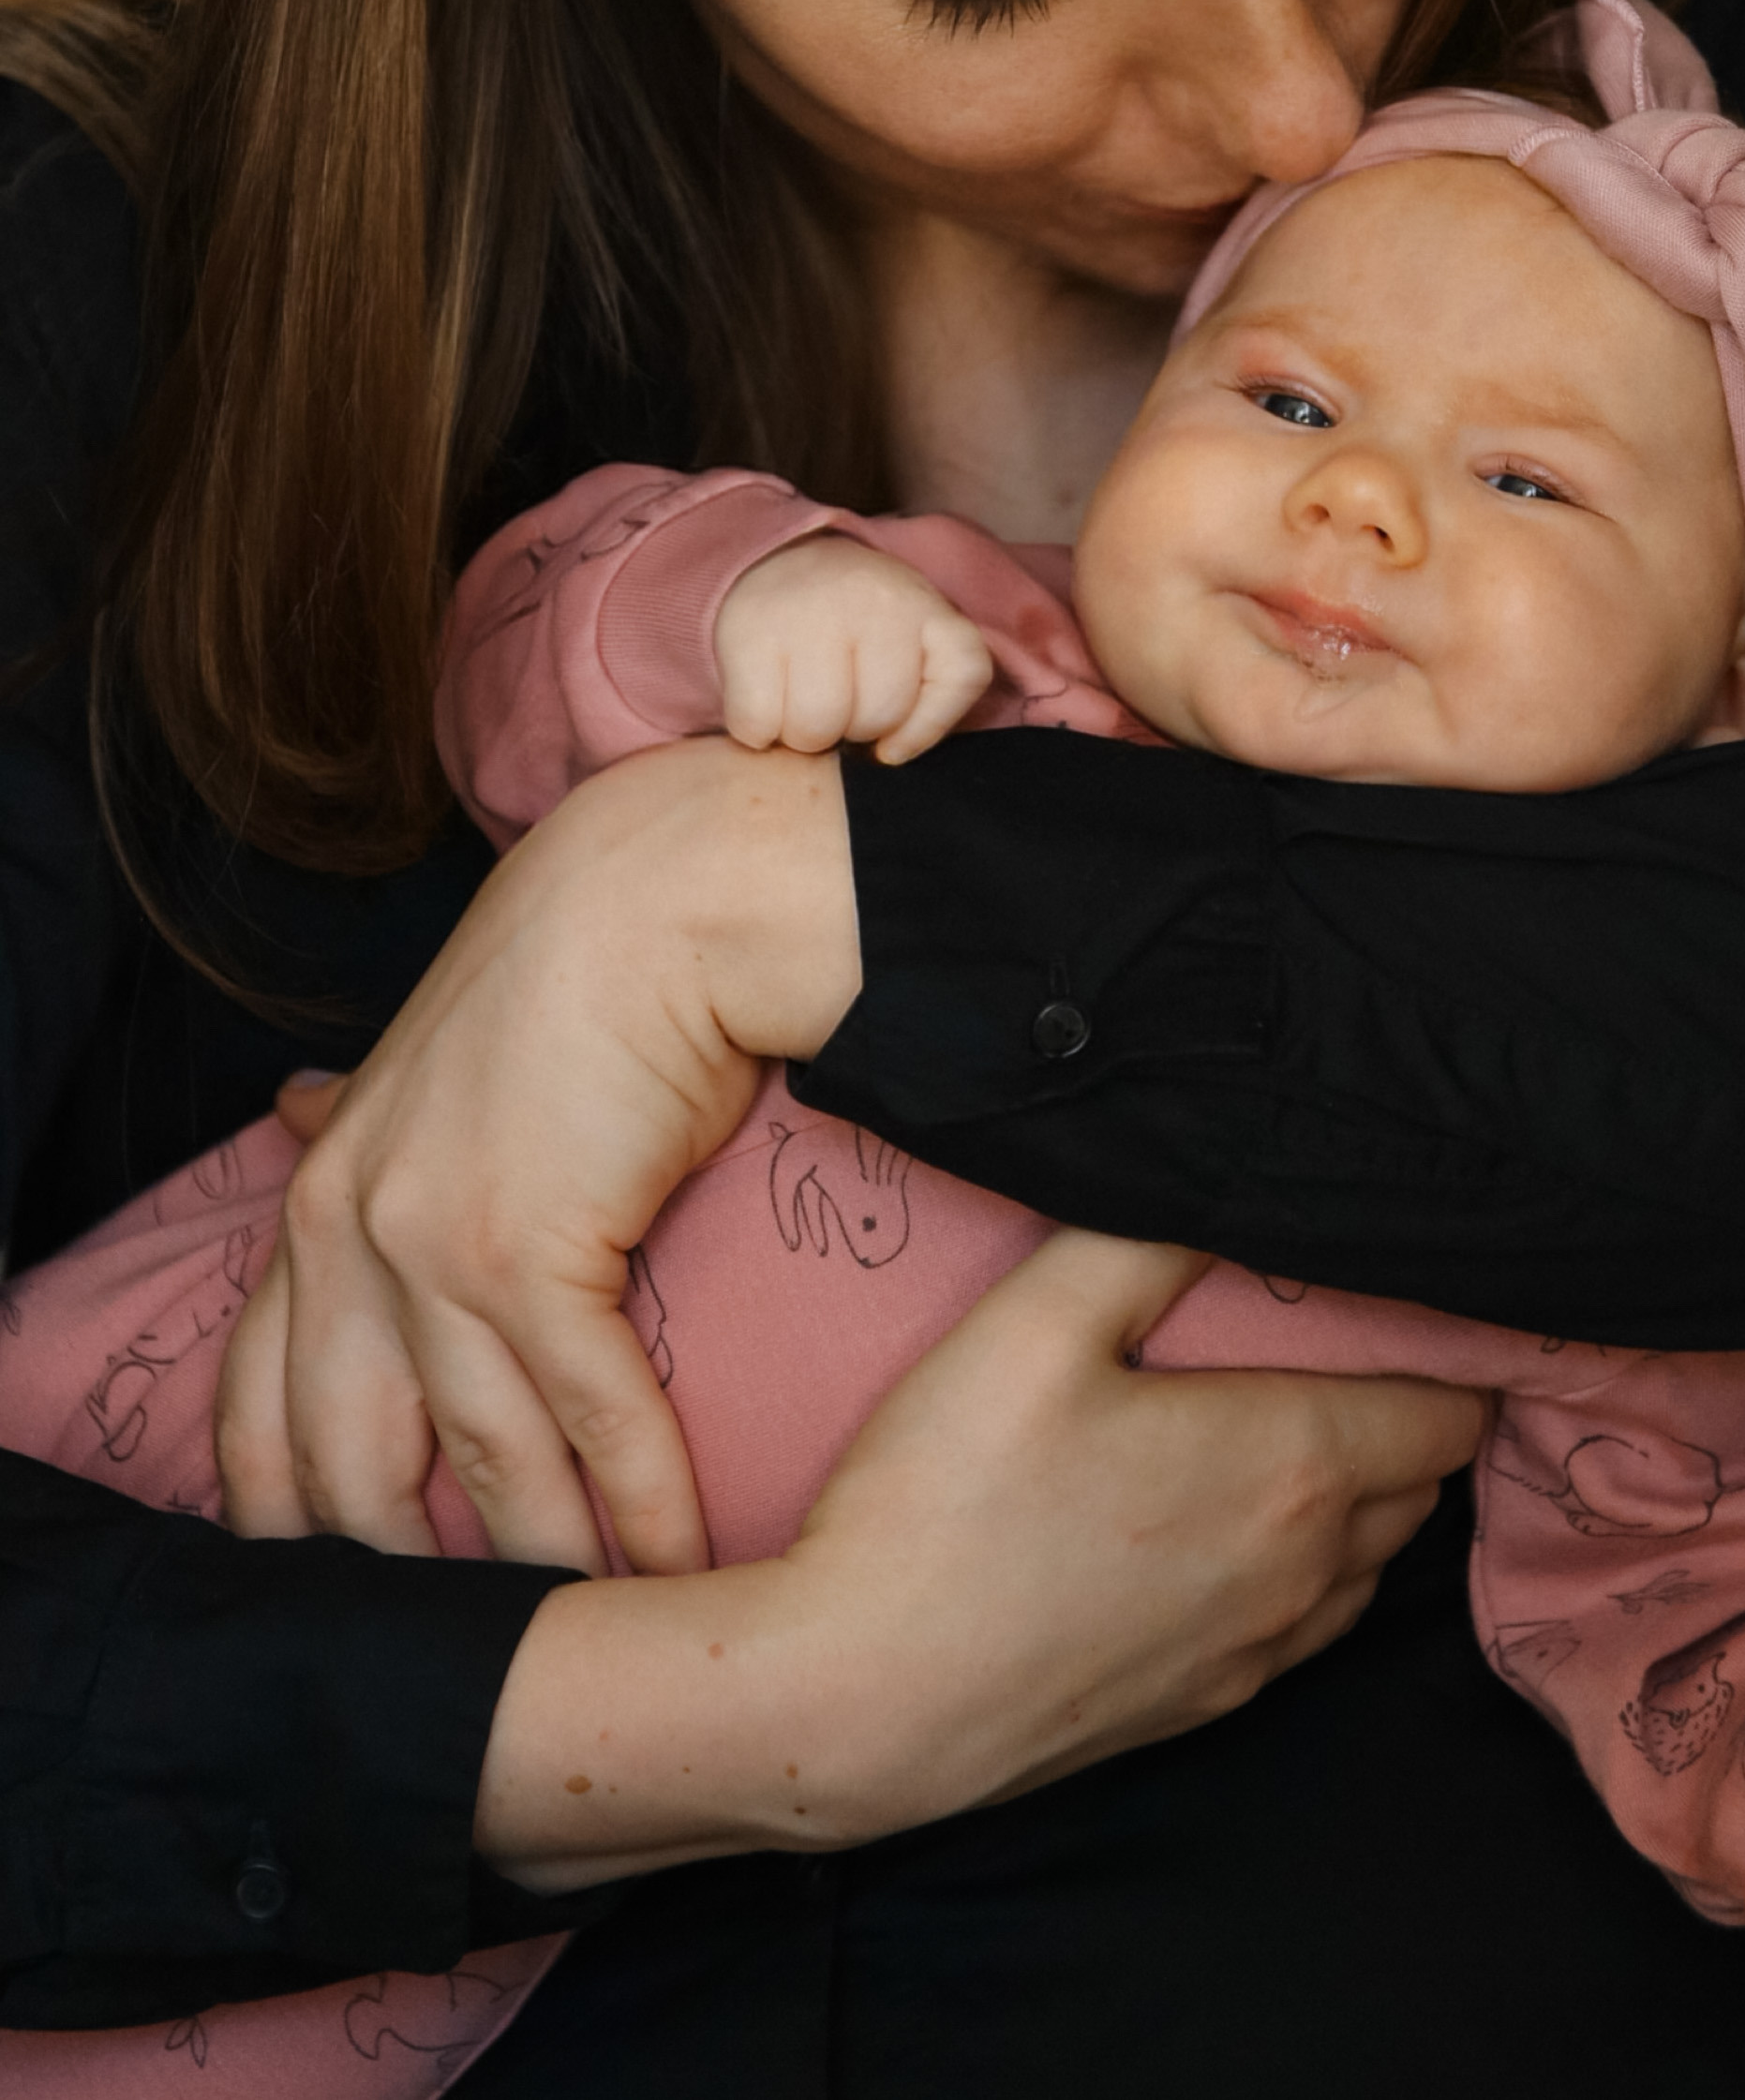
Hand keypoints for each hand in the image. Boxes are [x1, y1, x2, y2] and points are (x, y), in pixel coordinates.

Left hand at [217, 737, 860, 1577]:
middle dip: (412, 1580)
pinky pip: (591, 1420)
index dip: (291, 1522)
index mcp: (317, 1196)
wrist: (672, 893)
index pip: (260, 1408)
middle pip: (349, 1468)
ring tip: (596, 1637)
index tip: (343, 1604)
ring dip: (547, 1567)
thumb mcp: (428, 1056)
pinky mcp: (538, 1250)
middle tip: (481, 1657)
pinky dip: (642, 1507)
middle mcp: (350, 1232)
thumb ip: (356, 1115)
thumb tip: (284, 1106)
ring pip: (480, 1466)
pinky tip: (678, 1565)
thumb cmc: (570, 970)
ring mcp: (435, 1245)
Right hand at [474, 1232, 1482, 1886]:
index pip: (1450, 1409)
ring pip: (1364, 1565)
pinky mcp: (1195, 1713)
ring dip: (1360, 1498)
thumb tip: (1223, 1171)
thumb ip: (1142, 1236)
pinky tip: (1226, 1530)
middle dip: (1412, 1414)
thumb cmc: (945, 1502)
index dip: (1461, 1354)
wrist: (855, 1703)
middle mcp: (1301, 1570)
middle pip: (1419, 1485)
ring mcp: (1253, 1656)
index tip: (1441, 1303)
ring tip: (1304, 1425)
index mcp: (1292, 1465)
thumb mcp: (1034, 1322)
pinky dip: (1302, 1571)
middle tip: (1360, 1343)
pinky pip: (1299, 1629)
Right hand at [716, 535, 994, 764]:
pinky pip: (758, 723)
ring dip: (801, 735)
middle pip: (877, 717)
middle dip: (852, 730)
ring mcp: (809, 613)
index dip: (929, 727)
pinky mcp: (750, 632)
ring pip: (816, 727)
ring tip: (797, 703)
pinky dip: (756, 730)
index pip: (964, 672)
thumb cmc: (850, 624)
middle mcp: (873, 601)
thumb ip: (923, 689)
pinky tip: (762, 703)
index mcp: (924, 604)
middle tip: (834, 703)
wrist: (772, 561)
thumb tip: (890, 756)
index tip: (892, 746)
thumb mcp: (907, 634)